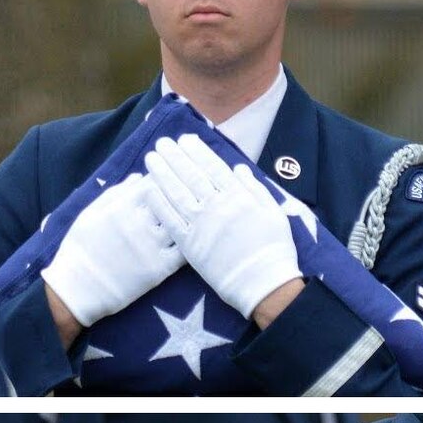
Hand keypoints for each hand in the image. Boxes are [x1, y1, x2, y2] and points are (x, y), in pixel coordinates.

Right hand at [41, 175, 182, 328]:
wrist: (78, 289)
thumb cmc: (80, 248)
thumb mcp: (91, 213)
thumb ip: (116, 193)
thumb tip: (140, 176)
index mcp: (123, 205)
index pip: (154, 181)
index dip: (165, 178)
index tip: (169, 178)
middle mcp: (140, 222)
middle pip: (171, 199)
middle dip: (180, 194)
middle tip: (187, 194)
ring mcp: (152, 245)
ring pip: (181, 222)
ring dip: (187, 217)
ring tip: (191, 216)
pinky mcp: (160, 269)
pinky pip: (184, 251)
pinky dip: (190, 242)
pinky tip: (192, 239)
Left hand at [139, 133, 301, 320]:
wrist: (263, 283)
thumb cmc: (273, 248)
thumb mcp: (274, 211)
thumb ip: (255, 188)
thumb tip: (239, 169)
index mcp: (238, 195)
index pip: (213, 166)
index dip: (197, 151)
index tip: (185, 139)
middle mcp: (217, 205)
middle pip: (191, 175)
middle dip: (175, 156)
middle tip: (162, 142)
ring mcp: (201, 225)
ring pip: (177, 192)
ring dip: (162, 173)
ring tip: (151, 158)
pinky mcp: (190, 245)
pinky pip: (170, 219)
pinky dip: (158, 203)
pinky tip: (148, 189)